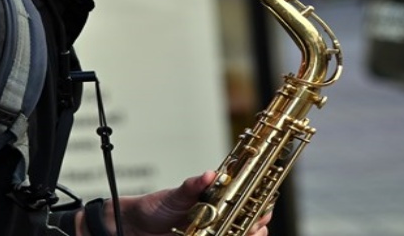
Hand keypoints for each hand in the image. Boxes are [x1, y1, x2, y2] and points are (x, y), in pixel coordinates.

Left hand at [90, 171, 270, 235]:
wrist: (137, 227)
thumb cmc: (156, 207)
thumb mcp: (174, 195)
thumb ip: (192, 186)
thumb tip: (210, 174)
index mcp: (215, 199)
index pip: (246, 199)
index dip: (259, 202)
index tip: (265, 204)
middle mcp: (219, 217)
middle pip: (251, 221)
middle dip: (259, 222)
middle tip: (258, 223)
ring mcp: (215, 232)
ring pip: (242, 235)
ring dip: (251, 235)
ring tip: (248, 233)